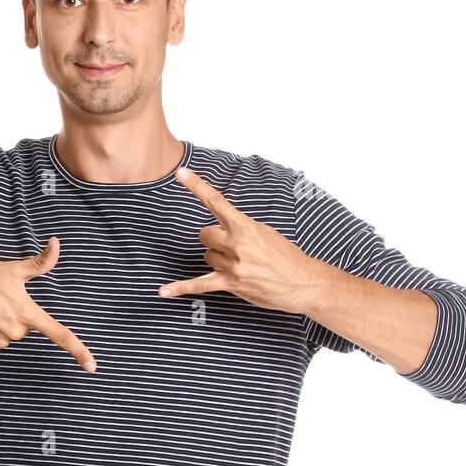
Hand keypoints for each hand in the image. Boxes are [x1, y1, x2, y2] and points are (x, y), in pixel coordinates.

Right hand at [0, 238, 95, 370]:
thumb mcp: (10, 268)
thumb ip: (39, 262)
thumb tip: (57, 244)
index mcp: (27, 313)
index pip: (60, 334)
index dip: (79, 351)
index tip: (92, 367)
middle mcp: (16, 331)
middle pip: (24, 327)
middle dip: (14, 315)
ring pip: (8, 336)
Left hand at [156, 166, 327, 311]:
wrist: (302, 282)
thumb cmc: (286, 256)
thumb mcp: (265, 232)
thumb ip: (241, 227)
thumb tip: (224, 224)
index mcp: (245, 226)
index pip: (216, 201)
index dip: (196, 186)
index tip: (180, 173)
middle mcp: (236, 244)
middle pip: (204, 234)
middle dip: (213, 239)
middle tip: (231, 247)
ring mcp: (232, 264)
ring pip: (206, 256)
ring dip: (217, 259)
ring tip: (240, 265)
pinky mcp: (230, 283)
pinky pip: (199, 284)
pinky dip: (180, 288)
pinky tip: (163, 292)